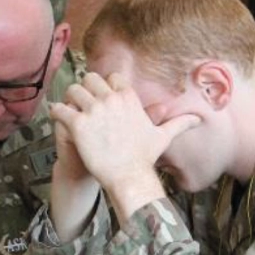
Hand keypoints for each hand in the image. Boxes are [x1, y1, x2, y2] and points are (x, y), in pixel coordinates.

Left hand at [50, 72, 199, 190]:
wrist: (129, 176)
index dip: (105, 87)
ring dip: (69, 98)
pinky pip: (59, 108)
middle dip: (85, 88)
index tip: (101, 96)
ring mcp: (94, 110)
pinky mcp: (78, 123)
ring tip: (68, 109)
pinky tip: (57, 117)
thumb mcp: (162, 136)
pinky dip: (56, 112)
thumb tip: (198, 119)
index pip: (112, 78)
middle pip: (90, 79)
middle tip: (82, 101)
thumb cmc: (144, 158)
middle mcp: (111, 99)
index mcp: (128, 98)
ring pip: (73, 89)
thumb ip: (178, 123)